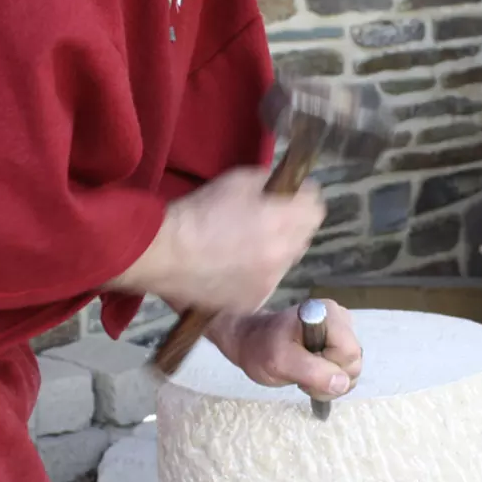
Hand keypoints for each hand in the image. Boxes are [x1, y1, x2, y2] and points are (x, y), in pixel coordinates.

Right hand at [106, 167, 323, 313]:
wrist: (165, 254)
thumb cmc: (198, 212)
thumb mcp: (238, 180)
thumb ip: (269, 183)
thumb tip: (283, 189)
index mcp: (282, 222)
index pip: (316, 208)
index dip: (304, 198)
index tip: (291, 195)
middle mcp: (282, 255)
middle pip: (304, 236)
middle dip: (292, 224)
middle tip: (267, 218)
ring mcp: (269, 282)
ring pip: (286, 262)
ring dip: (276, 250)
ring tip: (246, 245)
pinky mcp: (252, 301)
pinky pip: (266, 283)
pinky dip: (258, 274)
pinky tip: (234, 267)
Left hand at [213, 301, 363, 401]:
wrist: (249, 341)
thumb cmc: (260, 348)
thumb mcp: (280, 363)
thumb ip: (313, 371)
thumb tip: (343, 383)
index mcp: (328, 315)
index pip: (349, 354)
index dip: (329, 368)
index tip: (304, 367)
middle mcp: (340, 318)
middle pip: (353, 363)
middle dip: (329, 378)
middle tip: (301, 374)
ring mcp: (341, 330)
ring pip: (350, 370)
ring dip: (327, 381)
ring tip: (302, 373)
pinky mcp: (337, 342)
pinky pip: (344, 369)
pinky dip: (327, 378)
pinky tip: (309, 372)